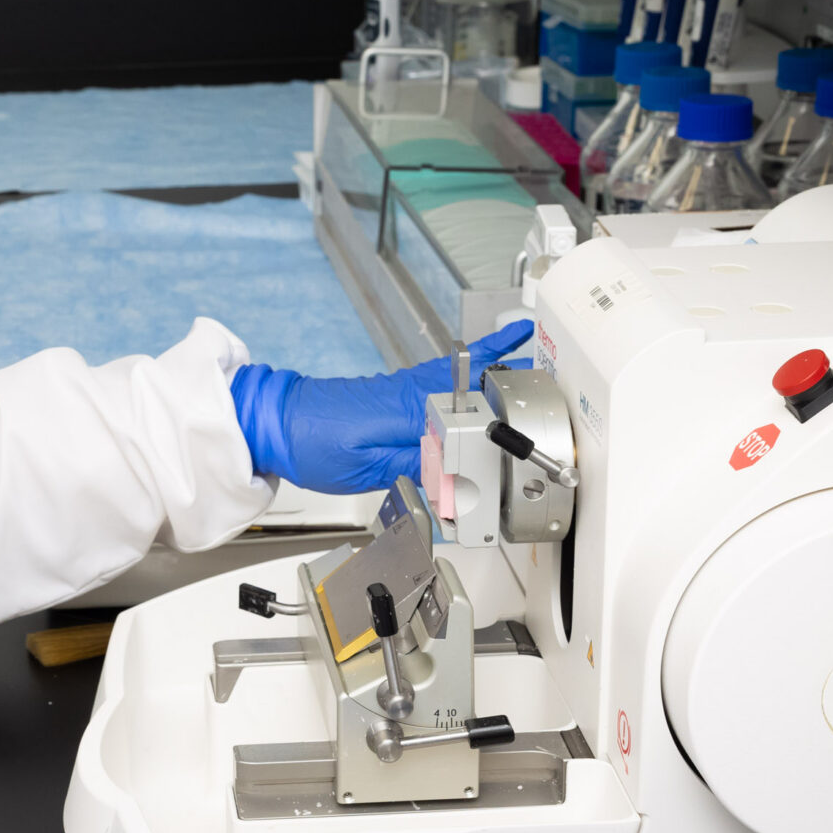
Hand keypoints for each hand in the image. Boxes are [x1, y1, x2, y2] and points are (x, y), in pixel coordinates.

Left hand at [228, 319, 535, 493]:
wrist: (277, 423)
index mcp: (414, 412)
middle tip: (555, 389)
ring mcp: (408, 389)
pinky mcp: (399, 392)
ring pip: (467, 381)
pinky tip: (488, 355)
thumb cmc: (311, 442)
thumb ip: (418, 466)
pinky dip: (474, 364)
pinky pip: (448, 376)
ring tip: (535, 369)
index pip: (474, 420)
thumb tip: (457, 477)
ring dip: (501, 375)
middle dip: (516, 391)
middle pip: (478, 392)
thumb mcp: (368, 467)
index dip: (506, 429)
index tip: (535, 434)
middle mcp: (416, 393)